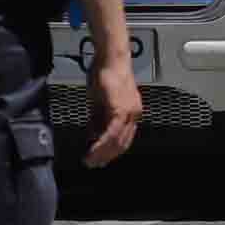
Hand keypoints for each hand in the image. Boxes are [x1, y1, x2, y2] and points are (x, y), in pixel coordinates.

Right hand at [83, 50, 144, 167]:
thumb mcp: (99, 102)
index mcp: (131, 113)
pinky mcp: (120, 108)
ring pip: (117, 140)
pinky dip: (101, 143)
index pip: (124, 139)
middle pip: (122, 143)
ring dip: (102, 153)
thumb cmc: (105, 75)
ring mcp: (129, 112)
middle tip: (93, 165)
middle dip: (106, 157)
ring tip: (90, 160)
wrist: (110, 58)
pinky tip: (92, 149)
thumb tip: (93, 136)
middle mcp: (134, 114)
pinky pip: (111, 131)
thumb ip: (97, 120)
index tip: (100, 160)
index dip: (112, 152)